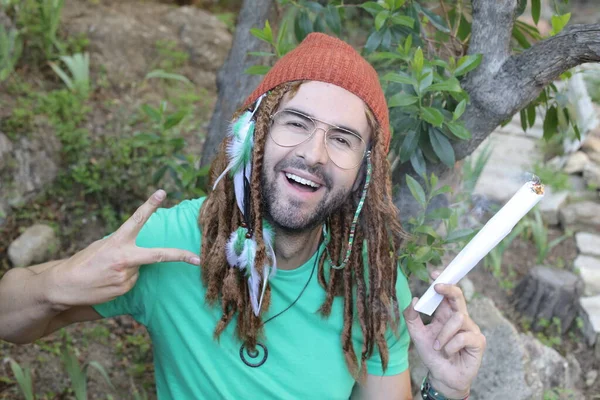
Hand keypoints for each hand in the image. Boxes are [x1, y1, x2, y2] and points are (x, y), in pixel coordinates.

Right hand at [45, 190, 200, 310]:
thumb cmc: (83, 261)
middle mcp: (124, 258)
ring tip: (108, 271)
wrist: (63, 286)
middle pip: (159, 255)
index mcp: (117, 241)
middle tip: (197, 259)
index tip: (161, 192)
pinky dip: (124, 279)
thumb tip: (141, 247)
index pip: (137, 219)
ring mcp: (125, 276)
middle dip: (180, 256)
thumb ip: (123, 244)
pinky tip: (107, 280)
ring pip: (140, 269)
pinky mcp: (124, 289)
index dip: (150, 205)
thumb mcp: (101, 246)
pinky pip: (133, 281)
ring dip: (130, 269)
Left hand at [403, 271, 485, 397]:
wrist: (442, 376)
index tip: (433, 274)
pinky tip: (448, 353)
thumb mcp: (417, 335)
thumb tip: (414, 300)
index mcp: (446, 314)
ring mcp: (471, 329)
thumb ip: (412, 318)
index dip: (443, 282)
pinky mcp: (478, 341)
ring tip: (438, 347)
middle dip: (449, 289)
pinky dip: (451, 346)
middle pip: (459, 296)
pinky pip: (464, 336)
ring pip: (458, 318)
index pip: (447, 294)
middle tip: (437, 286)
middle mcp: (460, 318)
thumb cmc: (432, 355)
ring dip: (444, 334)